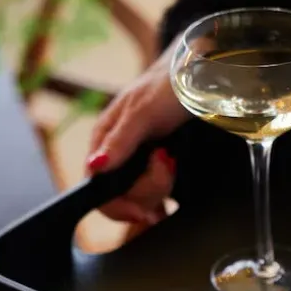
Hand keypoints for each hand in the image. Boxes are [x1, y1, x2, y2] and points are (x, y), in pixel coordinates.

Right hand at [85, 48, 190, 223]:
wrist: (195, 77)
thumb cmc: (166, 87)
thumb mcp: (142, 113)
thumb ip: (120, 141)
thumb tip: (95, 167)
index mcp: (103, 142)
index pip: (97, 189)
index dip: (119, 206)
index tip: (144, 213)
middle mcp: (116, 155)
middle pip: (124, 197)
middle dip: (150, 187)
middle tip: (167, 163)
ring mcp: (136, 163)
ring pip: (142, 198)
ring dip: (162, 187)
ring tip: (171, 161)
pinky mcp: (154, 167)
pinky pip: (153, 196)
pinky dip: (162, 198)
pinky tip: (170, 201)